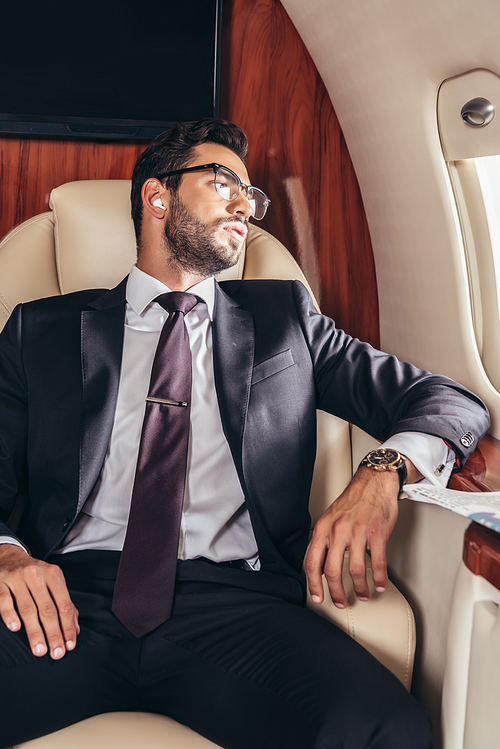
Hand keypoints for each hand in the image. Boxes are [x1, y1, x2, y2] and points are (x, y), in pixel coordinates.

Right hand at [0, 544, 78, 658]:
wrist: (9, 556)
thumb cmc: (34, 575)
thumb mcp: (52, 582)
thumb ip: (64, 604)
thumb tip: (75, 630)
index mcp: (53, 574)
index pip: (64, 604)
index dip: (68, 626)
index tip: (70, 645)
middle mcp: (37, 574)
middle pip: (48, 608)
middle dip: (54, 633)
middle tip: (57, 653)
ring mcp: (17, 578)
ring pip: (28, 608)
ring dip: (35, 631)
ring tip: (40, 650)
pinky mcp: (0, 582)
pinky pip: (5, 600)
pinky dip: (10, 614)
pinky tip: (15, 628)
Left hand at [305, 466, 401, 608]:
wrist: (373, 483)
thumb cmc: (353, 501)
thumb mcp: (331, 518)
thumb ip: (325, 539)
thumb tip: (321, 564)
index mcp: (323, 528)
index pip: (312, 561)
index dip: (313, 584)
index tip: (318, 597)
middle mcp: (338, 531)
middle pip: (331, 570)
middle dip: (336, 592)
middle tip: (341, 602)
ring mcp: (358, 532)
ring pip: (355, 570)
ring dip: (360, 588)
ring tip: (363, 595)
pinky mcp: (377, 533)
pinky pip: (378, 563)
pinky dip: (378, 578)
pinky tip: (379, 585)